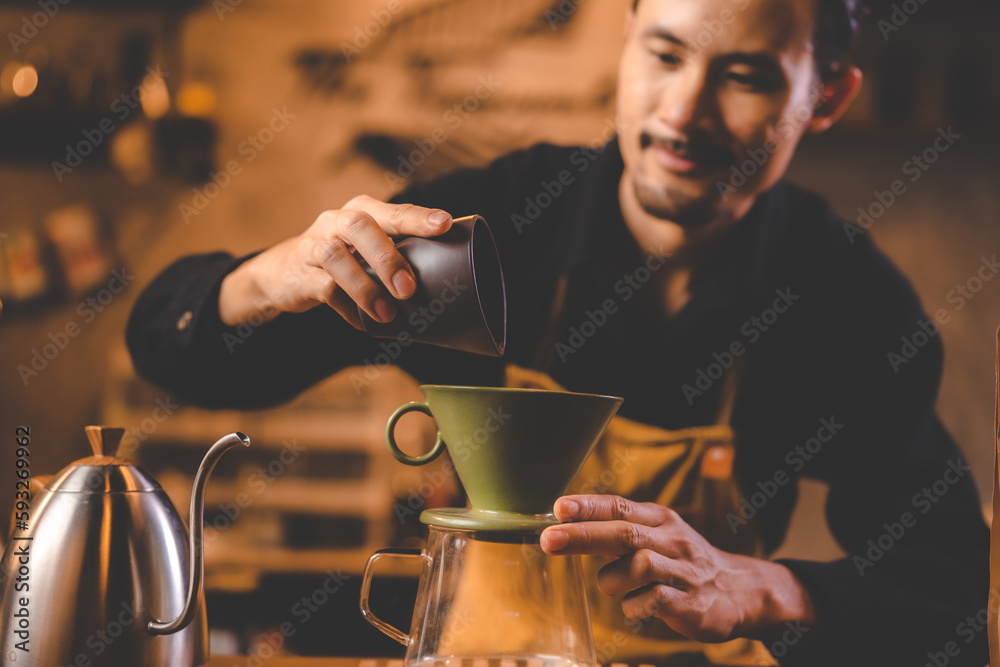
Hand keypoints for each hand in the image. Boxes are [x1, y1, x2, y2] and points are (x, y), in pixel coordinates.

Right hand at [219, 195, 452, 326]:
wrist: (284, 272)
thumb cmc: (344, 258)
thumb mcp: (367, 247)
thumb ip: (398, 252)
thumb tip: (447, 280)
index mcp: (362, 210)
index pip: (394, 211)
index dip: (418, 217)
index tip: (443, 225)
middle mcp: (336, 221)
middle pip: (359, 225)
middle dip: (386, 256)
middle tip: (408, 287)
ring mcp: (315, 246)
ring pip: (336, 257)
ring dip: (364, 287)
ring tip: (387, 313)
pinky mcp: (300, 274)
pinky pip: (323, 289)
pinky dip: (347, 307)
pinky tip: (363, 322)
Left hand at [539, 495, 816, 644]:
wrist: (741, 591)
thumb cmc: (683, 562)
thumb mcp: (656, 536)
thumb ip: (617, 531)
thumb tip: (566, 525)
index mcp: (661, 520)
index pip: (620, 507)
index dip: (589, 506)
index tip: (559, 507)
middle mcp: (673, 540)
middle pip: (624, 533)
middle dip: (583, 535)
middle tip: (549, 540)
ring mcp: (684, 572)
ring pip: (638, 565)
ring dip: (613, 580)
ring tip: (616, 586)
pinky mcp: (691, 604)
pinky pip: (652, 601)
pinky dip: (634, 606)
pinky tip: (637, 607)